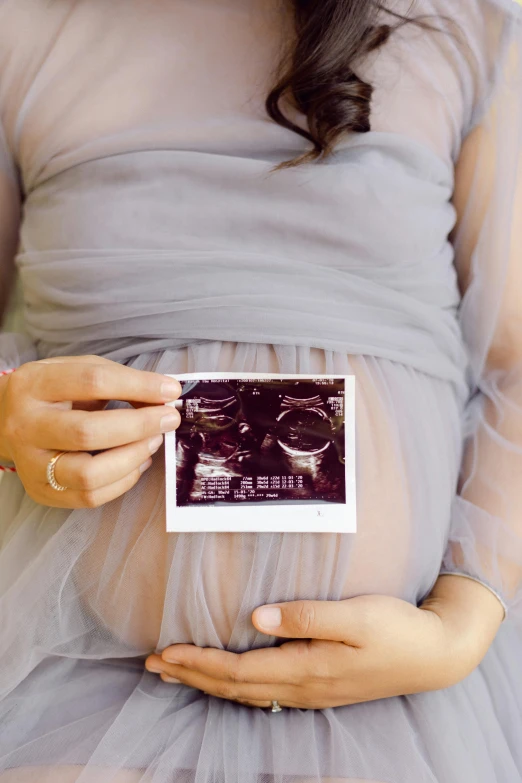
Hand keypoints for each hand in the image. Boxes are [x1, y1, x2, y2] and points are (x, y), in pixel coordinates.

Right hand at [0, 355, 181, 507]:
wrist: (4, 420)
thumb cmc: (53, 393)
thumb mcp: (77, 370)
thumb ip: (118, 379)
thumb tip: (163, 396)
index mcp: (34, 385)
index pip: (92, 381)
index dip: (137, 385)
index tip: (170, 390)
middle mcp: (26, 426)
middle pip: (87, 432)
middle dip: (139, 426)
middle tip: (168, 419)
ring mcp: (30, 463)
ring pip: (88, 474)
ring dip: (132, 458)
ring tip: (153, 442)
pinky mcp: (40, 491)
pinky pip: (89, 497)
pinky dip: (123, 481)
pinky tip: (137, 462)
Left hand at [146, 575, 503, 708]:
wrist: (434, 655)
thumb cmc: (396, 629)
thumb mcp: (356, 615)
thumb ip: (306, 616)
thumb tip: (257, 617)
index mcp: (306, 667)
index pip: (238, 671)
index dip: (198, 663)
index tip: (164, 652)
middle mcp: (303, 686)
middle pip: (234, 687)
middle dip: (191, 676)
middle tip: (153, 665)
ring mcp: (311, 691)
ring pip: (247, 694)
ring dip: (208, 683)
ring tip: (177, 674)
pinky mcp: (319, 687)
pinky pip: (265, 693)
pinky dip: (234, 687)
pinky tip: (227, 682)